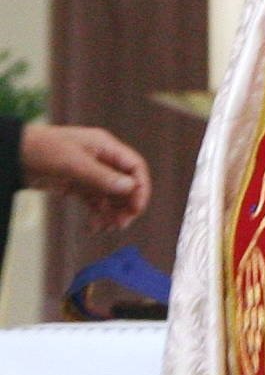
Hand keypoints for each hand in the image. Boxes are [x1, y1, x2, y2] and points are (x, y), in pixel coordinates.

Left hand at [20, 123, 151, 229]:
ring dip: (112, 213)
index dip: (140, 188)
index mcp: (105, 146)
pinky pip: (95, 202)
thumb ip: (102, 177)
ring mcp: (89, 173)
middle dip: (126, 205)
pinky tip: (94, 226)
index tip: (136, 209)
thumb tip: (130, 187)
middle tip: (120, 224)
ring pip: (111, 196)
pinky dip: (97, 214)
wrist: (13, 155)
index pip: (134, 167)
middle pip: (126, 184)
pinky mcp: (77, 185)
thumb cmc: (43, 150)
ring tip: (106, 228)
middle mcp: (101, 159)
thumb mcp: (74, 164)